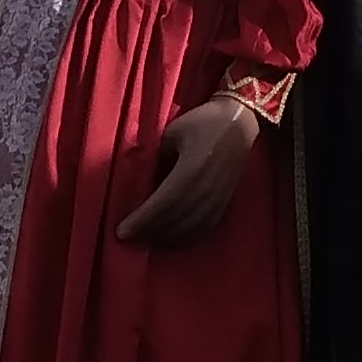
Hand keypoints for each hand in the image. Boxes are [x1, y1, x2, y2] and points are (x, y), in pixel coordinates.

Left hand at [113, 93, 263, 247]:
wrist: (239, 123)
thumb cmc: (204, 122)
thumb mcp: (173, 132)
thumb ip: (157, 155)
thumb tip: (141, 176)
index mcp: (191, 171)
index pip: (162, 204)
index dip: (141, 221)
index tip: (121, 232)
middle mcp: (205, 191)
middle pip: (173, 221)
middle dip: (148, 232)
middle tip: (128, 237)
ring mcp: (217, 200)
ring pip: (188, 229)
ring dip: (165, 238)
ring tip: (145, 239)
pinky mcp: (224, 203)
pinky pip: (203, 228)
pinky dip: (185, 238)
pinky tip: (172, 238)